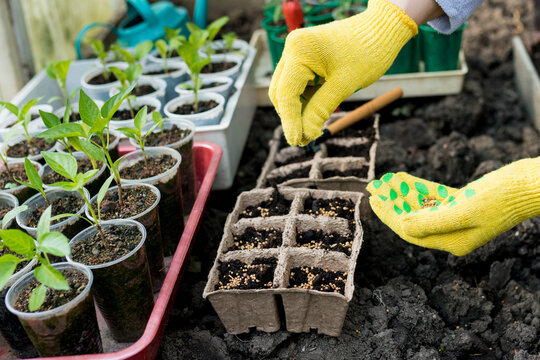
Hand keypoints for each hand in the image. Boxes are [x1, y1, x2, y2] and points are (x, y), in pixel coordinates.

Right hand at [268, 0, 416, 145]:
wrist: (382, 28)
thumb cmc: (367, 52)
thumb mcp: (344, 85)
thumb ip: (320, 110)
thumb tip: (305, 136)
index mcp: (300, 51)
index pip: (286, 94)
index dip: (290, 121)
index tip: (297, 142)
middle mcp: (292, 48)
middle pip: (280, 92)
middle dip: (291, 116)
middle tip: (305, 139)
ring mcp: (296, 51)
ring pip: (287, 89)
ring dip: (298, 109)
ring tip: (313, 128)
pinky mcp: (304, 55)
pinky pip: (297, 83)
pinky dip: (304, 99)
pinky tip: (316, 111)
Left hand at [366, 158, 539, 255]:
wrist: (531, 184)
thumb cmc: (501, 198)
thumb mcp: (463, 210)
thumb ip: (431, 221)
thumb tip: (402, 225)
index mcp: (451, 242)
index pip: (410, 230)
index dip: (389, 215)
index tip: (374, 200)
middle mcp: (452, 233)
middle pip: (412, 218)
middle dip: (392, 203)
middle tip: (373, 188)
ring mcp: (458, 217)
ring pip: (421, 205)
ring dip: (402, 193)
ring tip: (383, 180)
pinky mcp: (463, 202)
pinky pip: (434, 196)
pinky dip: (418, 187)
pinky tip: (402, 177)